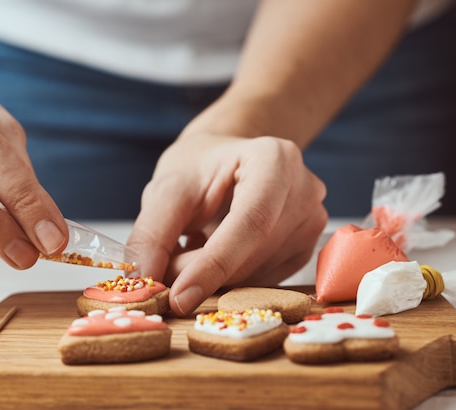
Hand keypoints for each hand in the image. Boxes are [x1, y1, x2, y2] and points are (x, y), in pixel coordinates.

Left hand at [128, 133, 327, 315]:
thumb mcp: (167, 191)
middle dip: (204, 273)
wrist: (226, 164)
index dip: (214, 264)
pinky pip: (264, 281)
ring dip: (214, 278)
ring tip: (191, 249)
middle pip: (254, 252)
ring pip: (258, 274)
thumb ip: (153, 234)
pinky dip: (231, 279)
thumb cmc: (199, 170)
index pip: (251, 222)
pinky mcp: (305, 249)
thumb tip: (143, 281)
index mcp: (275, 159)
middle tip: (165, 272)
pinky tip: (216, 255)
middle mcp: (304, 190)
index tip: (178, 297)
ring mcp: (311, 221)